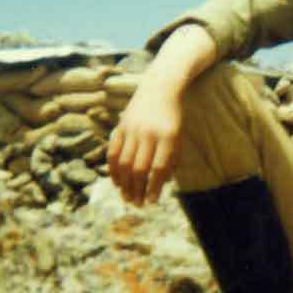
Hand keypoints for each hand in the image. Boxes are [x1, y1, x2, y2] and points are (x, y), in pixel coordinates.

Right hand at [106, 82, 182, 205]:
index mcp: (168, 137)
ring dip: (124, 184)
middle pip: (139, 168)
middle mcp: (149, 134)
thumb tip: (161, 185)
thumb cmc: (173, 117)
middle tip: (137, 204)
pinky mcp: (121, 126)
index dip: (154, 187)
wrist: (160, 88)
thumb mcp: (179, 137)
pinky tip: (117, 182)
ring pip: (124, 163)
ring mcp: (133, 129)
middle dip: (137, 190)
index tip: (152, 201)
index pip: (159, 168)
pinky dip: (114, 169)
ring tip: (126, 198)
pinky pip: (114, 152)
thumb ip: (172, 159)